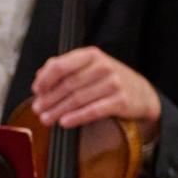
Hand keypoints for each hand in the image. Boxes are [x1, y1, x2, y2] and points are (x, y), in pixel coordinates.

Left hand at [31, 47, 161, 133]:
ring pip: (78, 98)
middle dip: (49, 99)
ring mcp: (114, 83)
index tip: (36, 91)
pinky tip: (64, 122)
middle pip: (68, 84)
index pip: (62, 65)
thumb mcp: (87, 67)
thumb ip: (63, 67)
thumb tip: (40, 74)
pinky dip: (77, 117)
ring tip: (46, 119)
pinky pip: (94, 110)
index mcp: (91, 55)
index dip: (45, 79)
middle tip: (38, 109)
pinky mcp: (121, 101)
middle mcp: (103, 66)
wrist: (141, 93)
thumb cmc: (106, 81)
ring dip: (58, 110)